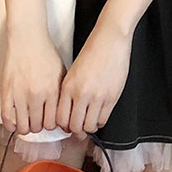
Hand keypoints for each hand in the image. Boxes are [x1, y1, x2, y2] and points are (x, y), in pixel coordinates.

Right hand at [0, 34, 65, 135]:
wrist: (28, 39)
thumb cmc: (45, 54)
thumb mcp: (61, 73)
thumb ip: (61, 93)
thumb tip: (64, 111)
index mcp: (52, 91)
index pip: (53, 122)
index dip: (51, 125)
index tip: (49, 121)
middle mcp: (37, 95)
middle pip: (39, 127)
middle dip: (39, 126)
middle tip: (37, 120)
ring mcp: (20, 95)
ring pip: (23, 126)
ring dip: (26, 127)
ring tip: (26, 121)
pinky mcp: (7, 92)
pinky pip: (6, 118)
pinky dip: (10, 126)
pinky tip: (14, 123)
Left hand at [56, 23, 131, 138]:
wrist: (110, 40)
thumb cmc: (92, 52)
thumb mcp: (73, 72)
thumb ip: (69, 92)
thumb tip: (69, 111)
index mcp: (68, 87)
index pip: (60, 118)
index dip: (64, 126)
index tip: (67, 125)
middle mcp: (80, 94)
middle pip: (74, 126)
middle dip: (76, 131)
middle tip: (79, 129)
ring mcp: (97, 97)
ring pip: (89, 126)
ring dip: (89, 128)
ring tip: (90, 122)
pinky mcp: (111, 97)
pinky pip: (103, 119)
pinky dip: (100, 121)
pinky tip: (99, 115)